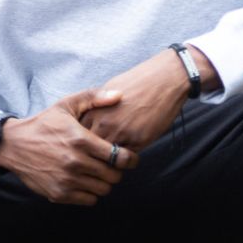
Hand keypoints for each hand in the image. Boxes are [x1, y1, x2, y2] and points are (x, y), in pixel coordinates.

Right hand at [0, 89, 125, 204]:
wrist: (13, 145)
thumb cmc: (43, 124)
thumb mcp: (66, 105)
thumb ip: (94, 97)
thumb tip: (120, 95)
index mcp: (81, 140)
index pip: (119, 157)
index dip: (129, 159)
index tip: (128, 158)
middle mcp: (75, 162)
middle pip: (114, 176)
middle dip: (116, 170)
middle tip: (111, 165)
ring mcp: (67, 180)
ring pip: (103, 190)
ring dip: (104, 182)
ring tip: (97, 172)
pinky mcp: (59, 194)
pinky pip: (89, 200)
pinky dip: (91, 193)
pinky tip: (85, 181)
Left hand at [82, 48, 197, 151]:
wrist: (164, 80)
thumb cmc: (137, 82)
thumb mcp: (109, 91)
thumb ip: (96, 108)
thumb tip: (86, 122)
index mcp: (94, 110)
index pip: (78, 136)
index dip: (80, 143)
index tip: (83, 147)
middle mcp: (104, 123)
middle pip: (89, 150)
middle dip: (91, 156)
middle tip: (95, 159)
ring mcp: (121, 133)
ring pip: (107, 157)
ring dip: (107, 161)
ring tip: (109, 162)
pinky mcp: (138, 140)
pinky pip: (125, 157)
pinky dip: (124, 160)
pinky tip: (125, 157)